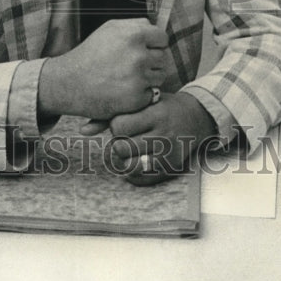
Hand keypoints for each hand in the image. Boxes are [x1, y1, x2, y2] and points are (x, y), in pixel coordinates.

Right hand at [38, 17, 167, 120]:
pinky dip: (141, 94)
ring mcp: (138, 78)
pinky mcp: (136, 98)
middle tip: (132, 66)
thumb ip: (135, 24)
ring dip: (149, 78)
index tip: (144, 50)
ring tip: (128, 77)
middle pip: (163, 58)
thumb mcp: (110, 28)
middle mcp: (138, 55)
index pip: (162, 39)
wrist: (69, 82)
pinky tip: (124, 90)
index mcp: (134, 35)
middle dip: (151, 61)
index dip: (154, 44)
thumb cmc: (90, 54)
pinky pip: (151, 94)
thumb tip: (153, 27)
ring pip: (160, 76)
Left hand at [87, 92, 217, 185]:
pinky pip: (141, 178)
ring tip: (131, 147)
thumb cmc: (164, 105)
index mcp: (155, 114)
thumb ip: (113, 114)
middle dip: (118, 142)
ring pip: (129, 165)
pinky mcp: (170, 168)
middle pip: (121, 147)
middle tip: (126, 136)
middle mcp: (163, 134)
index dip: (115, 125)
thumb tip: (82, 131)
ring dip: (124, 158)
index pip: (119, 125)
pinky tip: (135, 160)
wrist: (198, 116)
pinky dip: (132, 172)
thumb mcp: (144, 102)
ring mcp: (168, 154)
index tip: (123, 122)